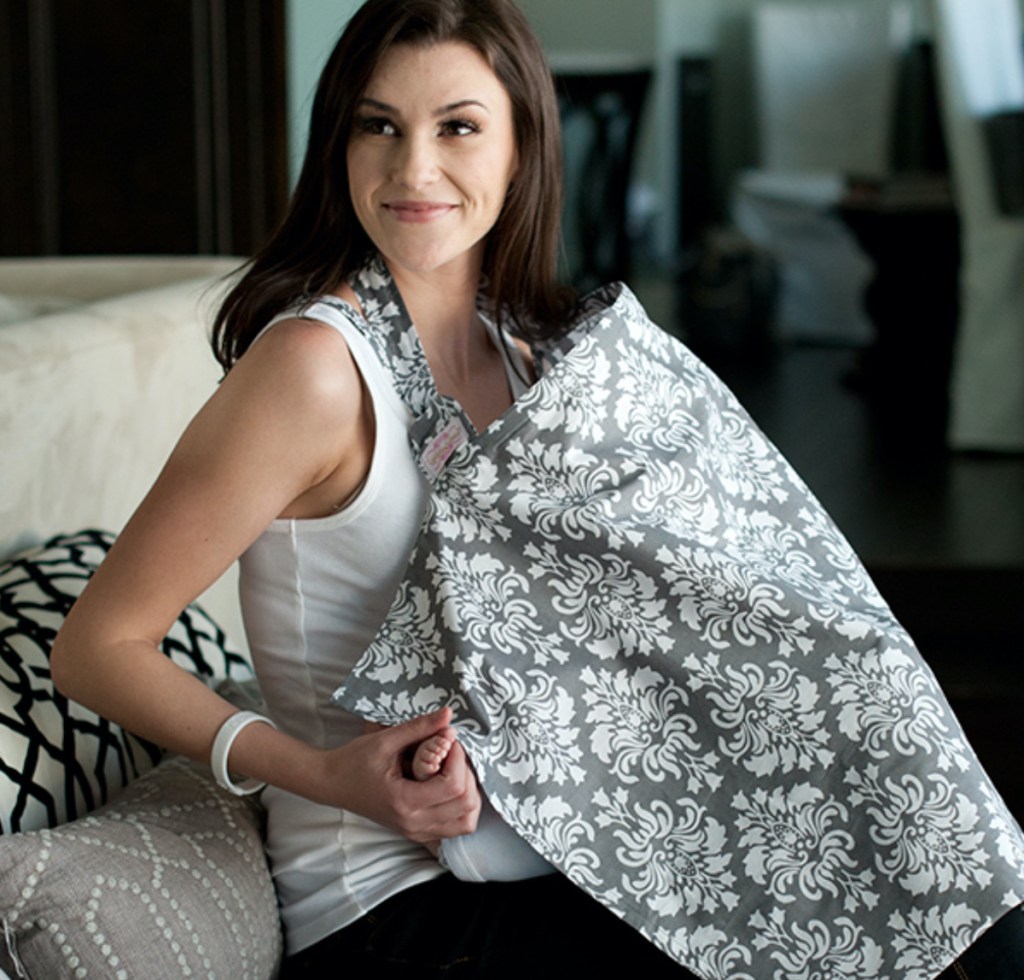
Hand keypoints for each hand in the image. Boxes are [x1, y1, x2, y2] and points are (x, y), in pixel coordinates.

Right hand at [321, 707, 480, 842]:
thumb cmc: (355, 760)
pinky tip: (450, 791)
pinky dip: (460, 811)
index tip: (449, 740)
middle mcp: (413, 823)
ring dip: (469, 795)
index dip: (459, 759)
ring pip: (465, 823)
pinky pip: (452, 830)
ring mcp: (416, 832)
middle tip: (453, 755)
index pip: (453, 786)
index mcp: (405, 801)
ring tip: (454, 771)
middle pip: (466, 807)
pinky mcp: (416, 832)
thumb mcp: (386, 739)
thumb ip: (420, 727)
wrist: (332, 783)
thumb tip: (449, 714)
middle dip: (468, 775)